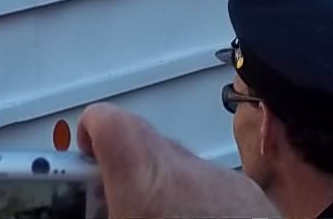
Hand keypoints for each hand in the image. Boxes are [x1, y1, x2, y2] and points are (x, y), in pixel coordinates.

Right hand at [77, 104, 275, 218]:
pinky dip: (196, 204)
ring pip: (179, 166)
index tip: (84, 161)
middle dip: (123, 171)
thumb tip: (109, 207)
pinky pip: (210, 185)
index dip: (91, 132)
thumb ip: (111, 210)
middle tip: (116, 208)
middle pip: (143, 143)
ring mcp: (220, 180)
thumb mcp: (134, 214)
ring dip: (162, 190)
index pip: (107, 122)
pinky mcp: (249, 195)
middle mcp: (182, 171)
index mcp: (144, 186)